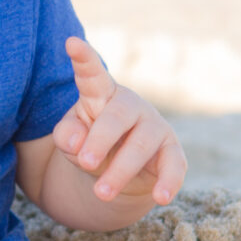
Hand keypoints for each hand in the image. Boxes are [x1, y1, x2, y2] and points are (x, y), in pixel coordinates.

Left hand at [53, 38, 186, 204]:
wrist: (119, 170)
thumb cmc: (91, 143)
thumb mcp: (72, 138)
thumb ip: (67, 135)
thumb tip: (75, 143)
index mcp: (101, 94)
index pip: (92, 74)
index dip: (83, 59)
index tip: (71, 42)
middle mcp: (130, 106)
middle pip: (117, 117)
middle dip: (100, 140)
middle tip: (85, 163)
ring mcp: (154, 128)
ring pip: (141, 145)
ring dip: (120, 171)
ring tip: (101, 193)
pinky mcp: (172, 153)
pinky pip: (174, 166)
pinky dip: (167, 182)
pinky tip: (160, 198)